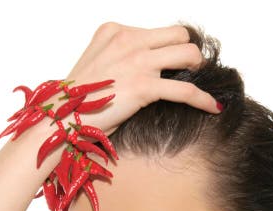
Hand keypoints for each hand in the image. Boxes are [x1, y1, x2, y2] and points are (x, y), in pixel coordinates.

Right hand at [46, 23, 220, 135]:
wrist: (59, 118)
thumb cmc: (75, 100)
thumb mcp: (95, 64)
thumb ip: (118, 57)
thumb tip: (142, 70)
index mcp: (114, 31)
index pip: (154, 30)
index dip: (164, 47)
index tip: (166, 63)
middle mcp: (128, 40)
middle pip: (178, 34)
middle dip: (187, 50)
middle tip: (188, 67)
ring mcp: (137, 61)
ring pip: (188, 53)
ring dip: (196, 67)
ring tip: (199, 80)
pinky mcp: (144, 86)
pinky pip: (185, 90)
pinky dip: (203, 99)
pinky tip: (213, 107)